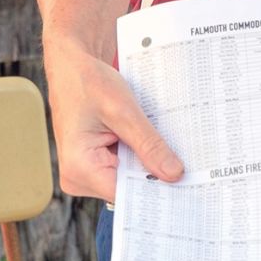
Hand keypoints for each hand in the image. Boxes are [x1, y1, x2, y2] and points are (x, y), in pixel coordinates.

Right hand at [44, 41, 183, 200]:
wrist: (71, 66)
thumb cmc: (88, 81)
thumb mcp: (124, 112)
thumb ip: (149, 145)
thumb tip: (174, 174)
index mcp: (78, 167)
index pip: (126, 194)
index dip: (156, 190)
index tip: (187, 188)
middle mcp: (77, 176)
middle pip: (127, 189)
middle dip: (155, 176)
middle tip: (189, 169)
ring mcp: (84, 172)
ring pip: (127, 179)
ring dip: (147, 165)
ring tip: (169, 151)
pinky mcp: (93, 164)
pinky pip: (122, 168)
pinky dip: (139, 158)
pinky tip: (153, 146)